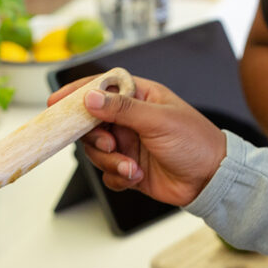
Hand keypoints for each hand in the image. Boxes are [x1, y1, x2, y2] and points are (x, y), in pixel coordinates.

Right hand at [47, 76, 226, 206]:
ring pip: (96, 150)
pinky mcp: (129, 167)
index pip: (101, 87)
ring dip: (110, 161)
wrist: (211, 180)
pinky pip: (107, 172)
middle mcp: (131, 119)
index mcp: (140, 96)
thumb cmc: (196, 142)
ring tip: (131, 166)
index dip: (77, 93)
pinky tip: (135, 176)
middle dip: (94, 136)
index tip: (56, 102)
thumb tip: (90, 98)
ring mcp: (129, 143)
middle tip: (109, 143)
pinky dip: (117, 176)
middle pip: (91, 122)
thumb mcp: (158, 120)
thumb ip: (122, 109)